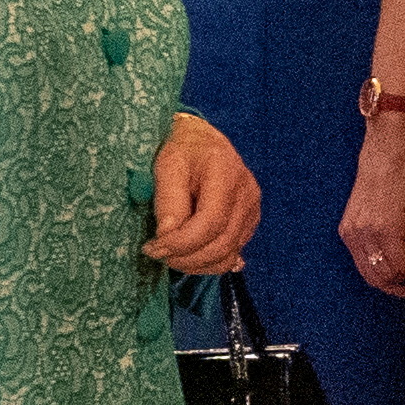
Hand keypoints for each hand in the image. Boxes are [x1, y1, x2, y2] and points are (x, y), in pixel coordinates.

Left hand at [143, 112, 261, 271]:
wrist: (202, 140)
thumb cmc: (182, 149)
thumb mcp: (166, 165)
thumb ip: (168, 201)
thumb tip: (167, 236)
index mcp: (226, 172)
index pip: (210, 222)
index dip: (181, 243)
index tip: (153, 248)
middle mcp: (246, 192)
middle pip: (221, 243)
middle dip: (186, 258)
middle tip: (157, 255)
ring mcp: (252, 208)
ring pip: (228, 254)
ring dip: (196, 264)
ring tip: (170, 256)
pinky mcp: (250, 221)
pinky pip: (231, 253)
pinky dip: (208, 262)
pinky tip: (188, 255)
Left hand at [341, 112, 404, 297]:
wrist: (393, 145)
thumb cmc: (396, 173)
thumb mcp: (390, 213)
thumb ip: (394, 240)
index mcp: (350, 233)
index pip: (369, 274)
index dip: (393, 285)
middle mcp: (355, 236)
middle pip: (379, 280)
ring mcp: (369, 233)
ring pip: (394, 275)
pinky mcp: (388, 229)